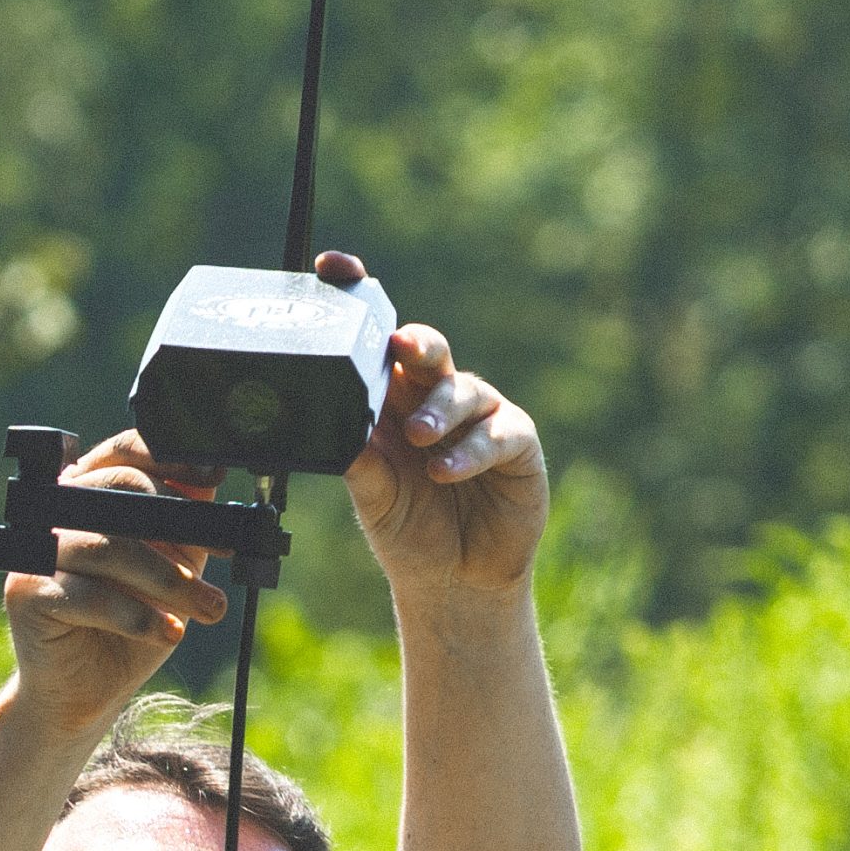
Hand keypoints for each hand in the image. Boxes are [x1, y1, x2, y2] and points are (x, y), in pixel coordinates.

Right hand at [2, 431, 231, 736]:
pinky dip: (137, 615)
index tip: (213, 476)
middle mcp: (55, 512)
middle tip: (222, 557)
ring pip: (109, 547)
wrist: (87, 689)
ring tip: (206, 608)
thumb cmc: (127, 621)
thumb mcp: (171, 566)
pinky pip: (89, 595)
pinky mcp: (26, 593)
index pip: (122, 452)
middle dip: (181, 532)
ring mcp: (35, 550)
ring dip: (168, 580)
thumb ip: (185, 523)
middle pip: (121, 492)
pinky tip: (167, 632)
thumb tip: (211, 476)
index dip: (168, 459)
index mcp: (88, 492)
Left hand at [325, 251, 548, 599]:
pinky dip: (471, 450)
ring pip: (463, 389)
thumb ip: (359, 462)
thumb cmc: (409, 530)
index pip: (377, 343)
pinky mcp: (517, 444)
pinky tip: (447, 469)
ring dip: (440, 410)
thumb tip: (332, 432)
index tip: (332, 268)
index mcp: (393, 400)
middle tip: (399, 346)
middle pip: (427, 350)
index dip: (360, 301)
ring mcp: (480, 417)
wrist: (454, 582)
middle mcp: (436, 398)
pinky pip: (498, 433)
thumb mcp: (373, 497)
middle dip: (415, 342)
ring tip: (419, 438)